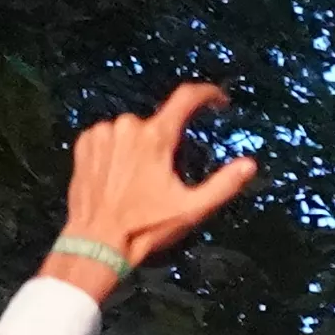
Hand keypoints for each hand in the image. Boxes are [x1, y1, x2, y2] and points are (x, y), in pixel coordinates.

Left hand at [57, 82, 263, 278]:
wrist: (97, 241)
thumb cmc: (146, 226)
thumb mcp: (192, 209)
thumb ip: (224, 184)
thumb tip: (250, 164)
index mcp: (156, 137)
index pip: (186, 98)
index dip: (207, 94)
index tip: (218, 101)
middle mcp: (127, 125)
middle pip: (157, 124)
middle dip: (165, 142)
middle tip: (164, 175)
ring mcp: (102, 132)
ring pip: (132, 130)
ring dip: (139, 146)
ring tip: (137, 179)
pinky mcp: (84, 142)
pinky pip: (108, 136)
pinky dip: (116, 149)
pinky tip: (117, 174)